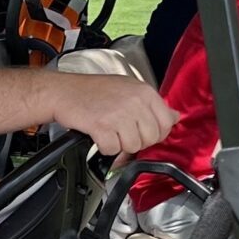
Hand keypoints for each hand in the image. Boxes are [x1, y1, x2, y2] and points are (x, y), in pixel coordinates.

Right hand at [54, 74, 177, 157]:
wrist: (63, 91)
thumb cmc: (92, 91)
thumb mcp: (128, 89)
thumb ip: (152, 105)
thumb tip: (174, 117)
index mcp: (144, 92)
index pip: (167, 122)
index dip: (156, 133)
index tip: (143, 132)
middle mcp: (134, 101)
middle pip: (151, 138)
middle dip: (137, 141)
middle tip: (122, 133)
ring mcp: (119, 114)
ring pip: (133, 146)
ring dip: (120, 145)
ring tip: (109, 132)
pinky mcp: (102, 126)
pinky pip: (113, 150)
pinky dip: (104, 148)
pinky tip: (99, 136)